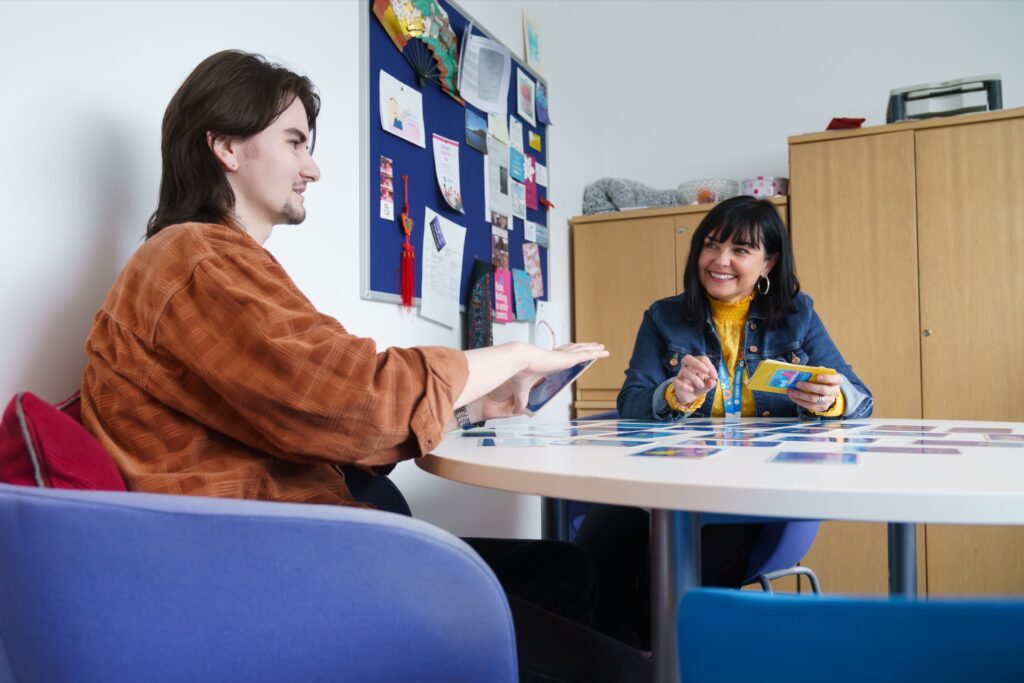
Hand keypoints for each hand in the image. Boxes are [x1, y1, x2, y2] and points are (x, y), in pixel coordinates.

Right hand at [480, 342, 607, 418]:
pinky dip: (596, 354)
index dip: (569, 354)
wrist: (519, 361)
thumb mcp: (522, 391)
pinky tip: (604, 352)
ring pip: (582, 351)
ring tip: (601, 347)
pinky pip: (586, 355)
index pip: (561, 357)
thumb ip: (522, 400)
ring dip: (593, 349)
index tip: (574, 355)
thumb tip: (518, 411)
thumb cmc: (519, 373)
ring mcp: (564, 356)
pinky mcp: (568, 358)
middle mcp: (557, 357)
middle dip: (584, 348)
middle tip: (593, 346)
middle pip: (575, 350)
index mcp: (547, 362)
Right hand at [672, 354, 717, 405]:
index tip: (714, 377)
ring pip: (684, 371)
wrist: (691, 395)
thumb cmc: (700, 386)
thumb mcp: (708, 384)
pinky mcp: (676, 383)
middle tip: (706, 371)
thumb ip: (712, 383)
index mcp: (696, 364)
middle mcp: (687, 366)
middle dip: (698, 364)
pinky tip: (692, 390)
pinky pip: (677, 382)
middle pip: (687, 358)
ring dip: (695, 378)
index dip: (710, 366)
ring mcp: (681, 374)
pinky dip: (685, 386)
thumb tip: (712, 381)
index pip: (702, 359)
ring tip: (701, 386)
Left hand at [787, 373, 843, 411]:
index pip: (835, 379)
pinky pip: (810, 406)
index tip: (817, 376)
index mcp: (836, 381)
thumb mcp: (821, 373)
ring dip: (801, 395)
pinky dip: (800, 401)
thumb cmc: (822, 380)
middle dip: (809, 387)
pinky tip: (793, 397)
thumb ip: (815, 370)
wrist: (827, 393)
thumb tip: (802, 366)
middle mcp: (834, 391)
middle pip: (823, 390)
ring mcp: (828, 401)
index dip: (827, 378)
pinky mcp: (822, 408)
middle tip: (797, 384)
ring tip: (791, 391)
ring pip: (814, 399)